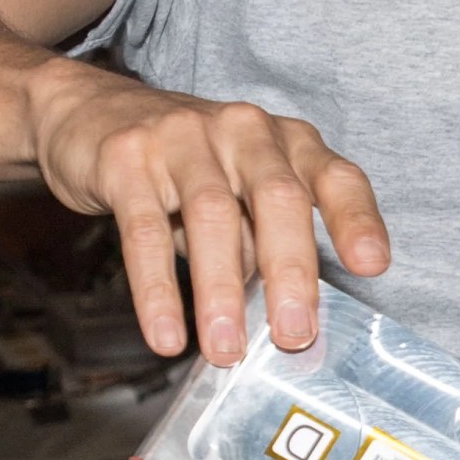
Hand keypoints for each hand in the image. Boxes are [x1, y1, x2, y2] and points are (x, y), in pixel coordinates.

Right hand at [26, 67, 389, 362]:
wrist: (87, 111)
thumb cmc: (185, 165)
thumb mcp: (239, 190)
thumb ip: (265, 240)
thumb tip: (287, 318)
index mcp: (284, 141)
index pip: (336, 177)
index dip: (356, 220)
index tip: (372, 267)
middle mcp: (243, 131)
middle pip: (279, 198)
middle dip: (290, 271)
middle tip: (293, 334)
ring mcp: (183, 138)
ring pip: (212, 216)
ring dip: (222, 290)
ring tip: (225, 349)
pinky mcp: (126, 159)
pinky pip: (144, 231)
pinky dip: (157, 290)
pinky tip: (167, 334)